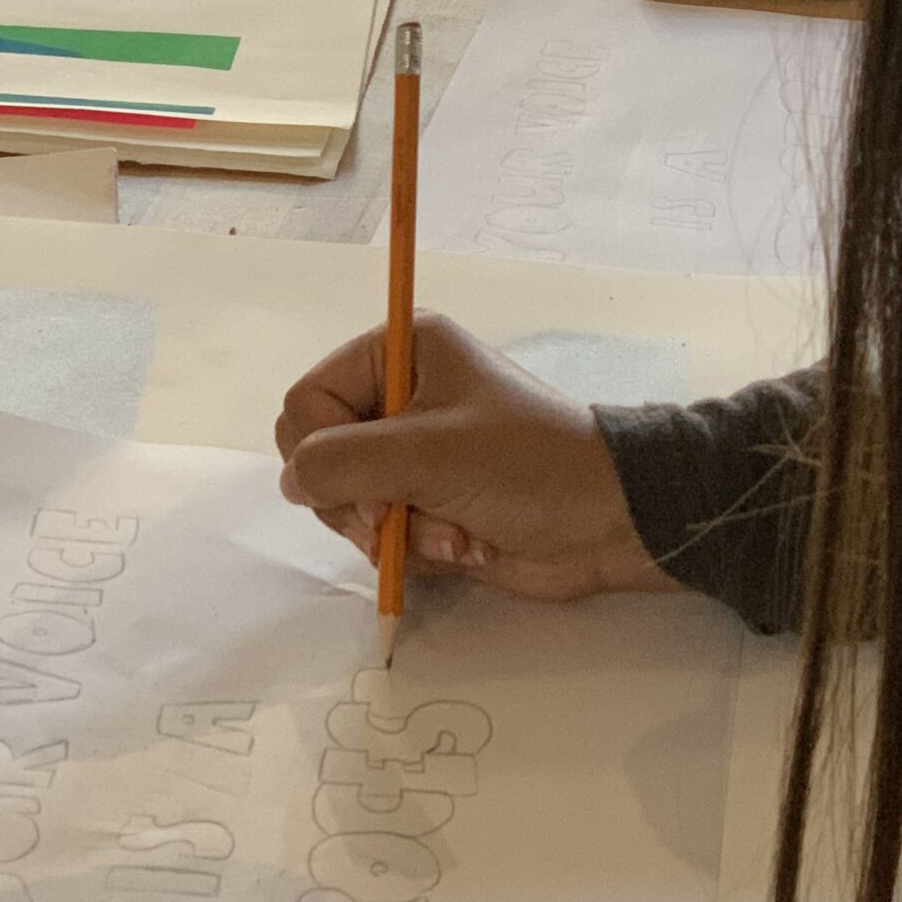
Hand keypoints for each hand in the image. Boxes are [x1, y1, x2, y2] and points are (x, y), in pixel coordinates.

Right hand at [275, 313, 676, 602]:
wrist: (609, 522)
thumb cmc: (529, 467)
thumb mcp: (429, 453)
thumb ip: (343, 463)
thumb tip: (292, 482)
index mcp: (399, 352)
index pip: (307, 401)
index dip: (325, 452)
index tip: (376, 485)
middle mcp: (398, 396)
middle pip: (317, 455)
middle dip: (360, 500)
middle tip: (402, 515)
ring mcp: (411, 453)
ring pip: (345, 502)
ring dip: (395, 531)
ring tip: (452, 531)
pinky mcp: (427, 501)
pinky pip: (380, 532)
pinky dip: (415, 549)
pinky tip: (463, 545)